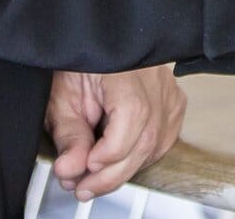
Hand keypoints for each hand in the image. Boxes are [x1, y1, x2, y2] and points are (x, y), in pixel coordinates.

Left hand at [46, 64, 185, 201]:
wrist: (93, 48)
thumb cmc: (77, 66)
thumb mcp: (61, 97)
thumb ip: (68, 135)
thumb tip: (72, 169)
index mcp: (125, 68)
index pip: (133, 113)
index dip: (112, 149)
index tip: (87, 165)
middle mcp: (154, 76)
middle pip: (147, 136)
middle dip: (113, 173)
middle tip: (84, 187)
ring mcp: (168, 89)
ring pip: (157, 143)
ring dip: (126, 167)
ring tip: (97, 175)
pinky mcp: (173, 100)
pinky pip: (164, 139)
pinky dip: (141, 156)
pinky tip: (121, 158)